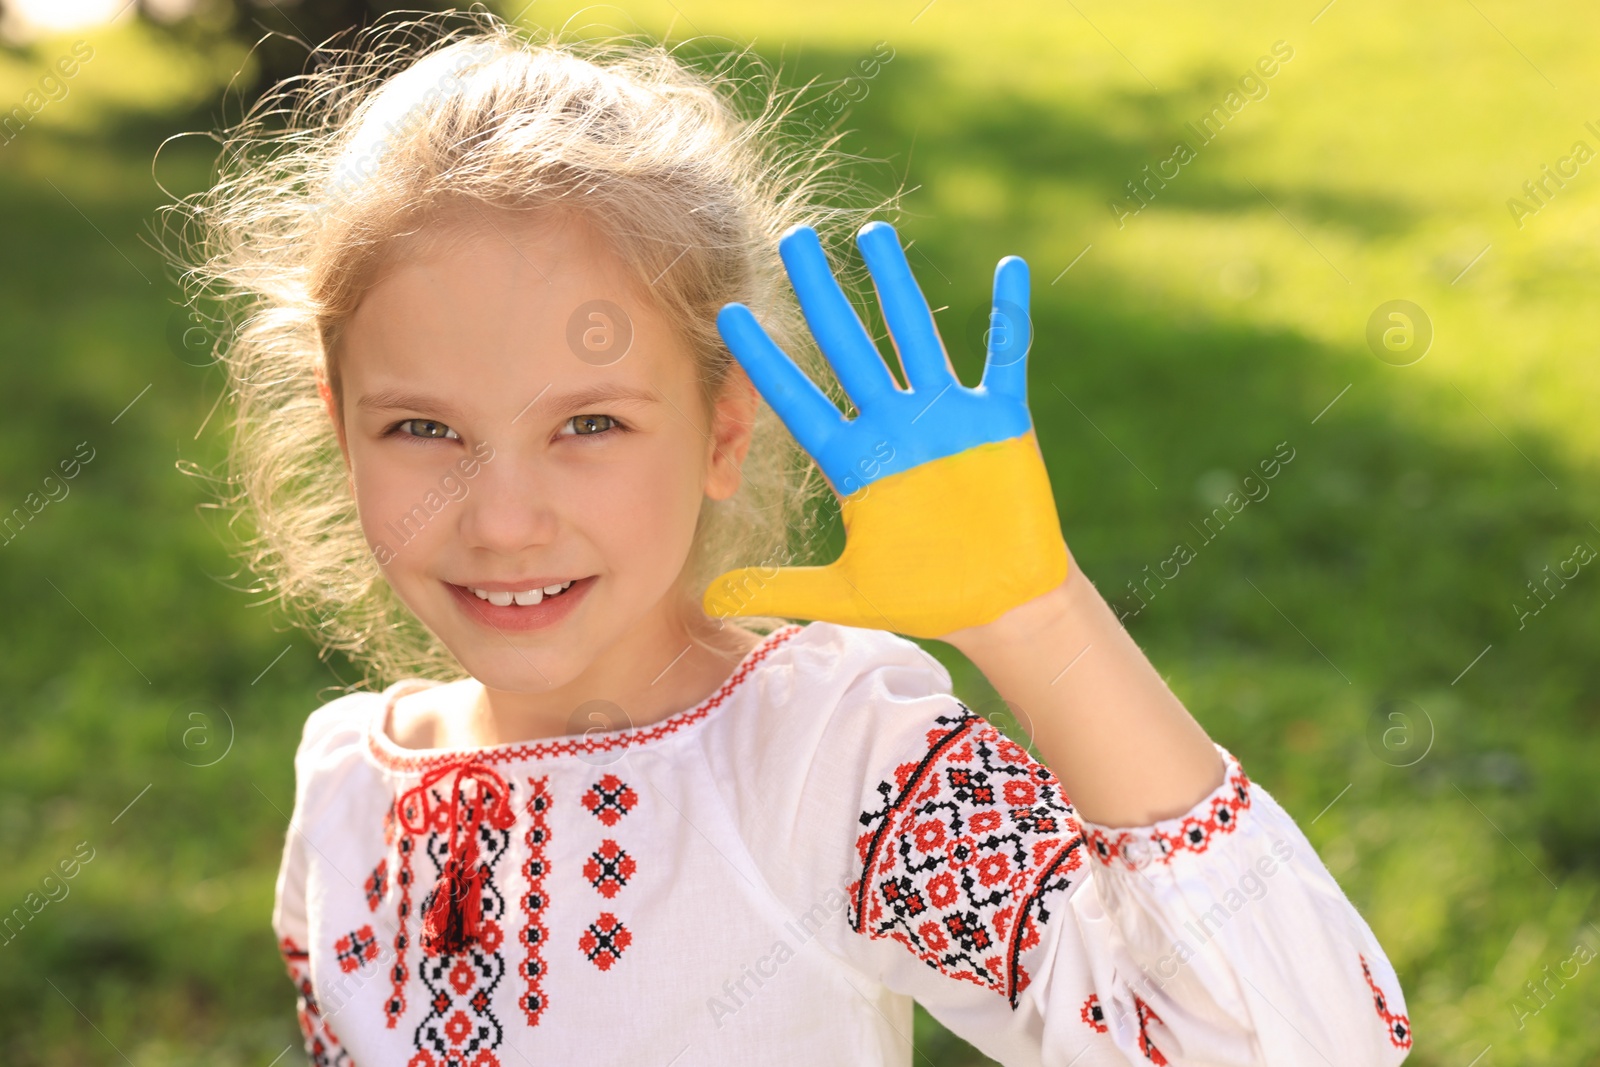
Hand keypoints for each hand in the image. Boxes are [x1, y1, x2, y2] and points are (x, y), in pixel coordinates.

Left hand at [702, 221, 1069, 639]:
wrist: (1001, 605)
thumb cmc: (928, 595)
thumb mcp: (846, 593)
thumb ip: (780, 588)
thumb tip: (706, 599)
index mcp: (856, 462)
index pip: (799, 400)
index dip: (765, 361)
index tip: (729, 315)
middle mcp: (895, 427)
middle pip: (850, 348)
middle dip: (821, 294)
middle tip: (792, 238)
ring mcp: (948, 420)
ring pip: (917, 339)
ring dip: (898, 288)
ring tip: (874, 233)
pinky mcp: (1002, 424)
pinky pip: (1007, 360)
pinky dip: (1011, 316)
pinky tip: (1009, 268)